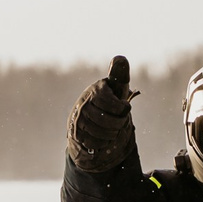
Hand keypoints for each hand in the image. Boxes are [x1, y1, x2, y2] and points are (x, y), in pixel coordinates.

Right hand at [67, 54, 139, 171]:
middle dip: (118, 123)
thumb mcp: (115, 86)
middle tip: (122, 122)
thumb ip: (119, 73)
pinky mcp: (76, 134)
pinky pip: (92, 142)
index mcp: (95, 91)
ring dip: (111, 134)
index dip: (121, 107)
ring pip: (99, 132)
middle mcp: (83, 105)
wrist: (88, 116)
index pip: (107, 101)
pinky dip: (103, 143)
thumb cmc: (108, 99)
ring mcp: (78, 120)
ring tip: (115, 130)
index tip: (126, 108)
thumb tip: (120, 59)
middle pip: (105, 120)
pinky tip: (106, 137)